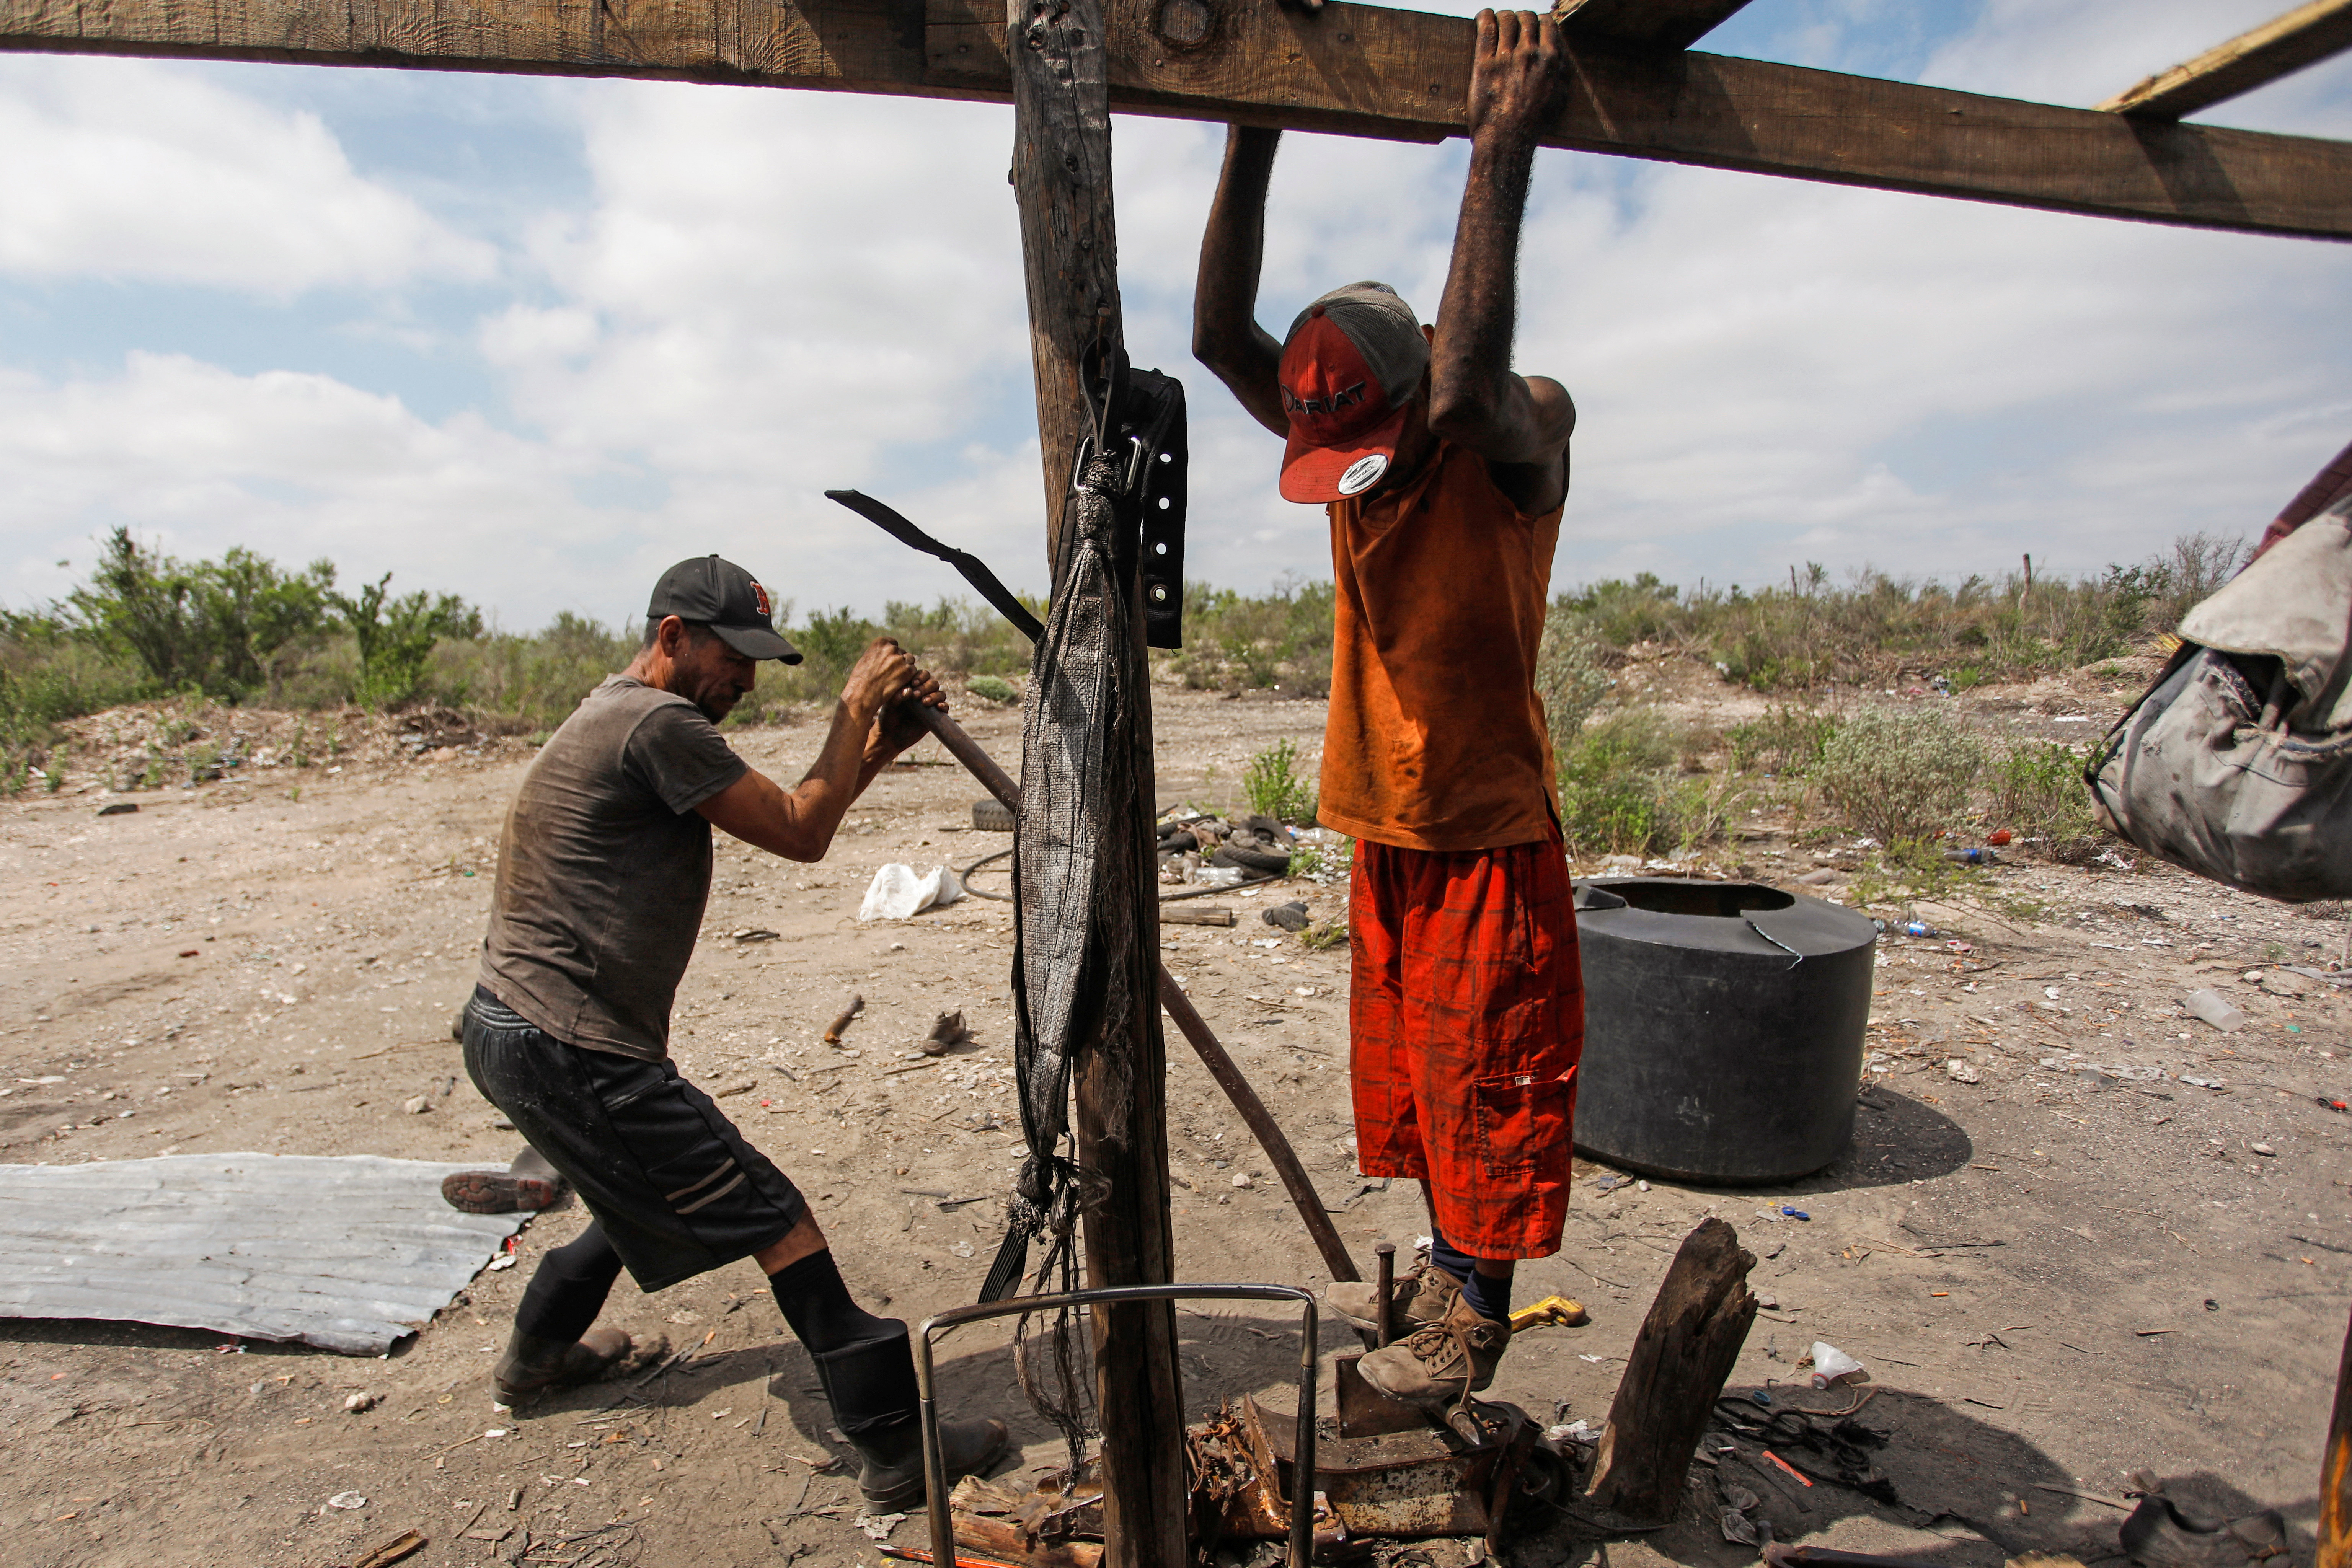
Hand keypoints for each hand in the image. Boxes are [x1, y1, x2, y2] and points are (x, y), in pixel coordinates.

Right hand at [839, 637, 917, 725]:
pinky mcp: (907, 670)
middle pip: (902, 652)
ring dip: (905, 667)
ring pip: (909, 660)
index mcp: (880, 642)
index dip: (892, 653)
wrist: (862, 694)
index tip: (888, 662)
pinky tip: (898, 683)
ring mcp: (900, 659)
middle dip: (899, 661)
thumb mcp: (866, 659)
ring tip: (894, 678)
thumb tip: (887, 652)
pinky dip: (908, 677)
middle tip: (891, 673)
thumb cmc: (861, 679)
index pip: (893, 643)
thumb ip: (879, 653)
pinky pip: (913, 670)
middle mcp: (891, 648)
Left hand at [875, 666, 947, 755]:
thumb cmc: (887, 718)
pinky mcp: (935, 716)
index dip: (920, 676)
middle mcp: (922, 693)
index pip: (922, 675)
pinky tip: (938, 707)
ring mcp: (930, 704)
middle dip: (926, 686)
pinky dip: (944, 705)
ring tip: (924, 702)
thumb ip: (897, 696)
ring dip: (935, 695)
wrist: (890, 738)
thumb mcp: (889, 705)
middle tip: (916, 695)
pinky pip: (944, 707)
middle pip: (933, 682)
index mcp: (912, 686)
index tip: (913, 683)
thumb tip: (909, 690)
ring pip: (940, 693)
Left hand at [1466, 10, 1560, 143]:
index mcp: (1550, 60)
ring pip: (1506, 19)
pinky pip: (1486, 28)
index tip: (1533, 25)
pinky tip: (1484, 17)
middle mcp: (1529, 54)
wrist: (1508, 139)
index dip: (1539, 21)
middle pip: (1526, 18)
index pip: (1546, 23)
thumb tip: (1561, 54)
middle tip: (1515, 25)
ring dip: (1503, 17)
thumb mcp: (1559, 98)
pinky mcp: (1484, 63)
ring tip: (1499, 22)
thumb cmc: (1534, 123)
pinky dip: (1485, 17)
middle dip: (1521, 18)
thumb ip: (1562, 73)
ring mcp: (1506, 57)